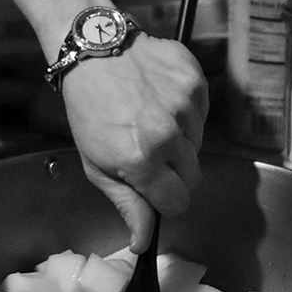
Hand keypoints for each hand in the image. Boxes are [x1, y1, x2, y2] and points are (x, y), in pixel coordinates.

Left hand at [59, 35, 208, 251]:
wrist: (93, 50)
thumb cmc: (88, 108)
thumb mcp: (95, 164)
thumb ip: (126, 204)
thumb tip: (143, 242)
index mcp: (141, 160)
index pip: (178, 202)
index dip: (166, 198)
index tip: (154, 187)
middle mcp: (169, 134)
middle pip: (193, 176)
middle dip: (174, 171)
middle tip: (149, 152)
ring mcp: (185, 105)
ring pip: (199, 144)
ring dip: (180, 140)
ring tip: (150, 119)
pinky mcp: (195, 81)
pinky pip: (203, 113)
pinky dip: (187, 112)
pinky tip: (160, 99)